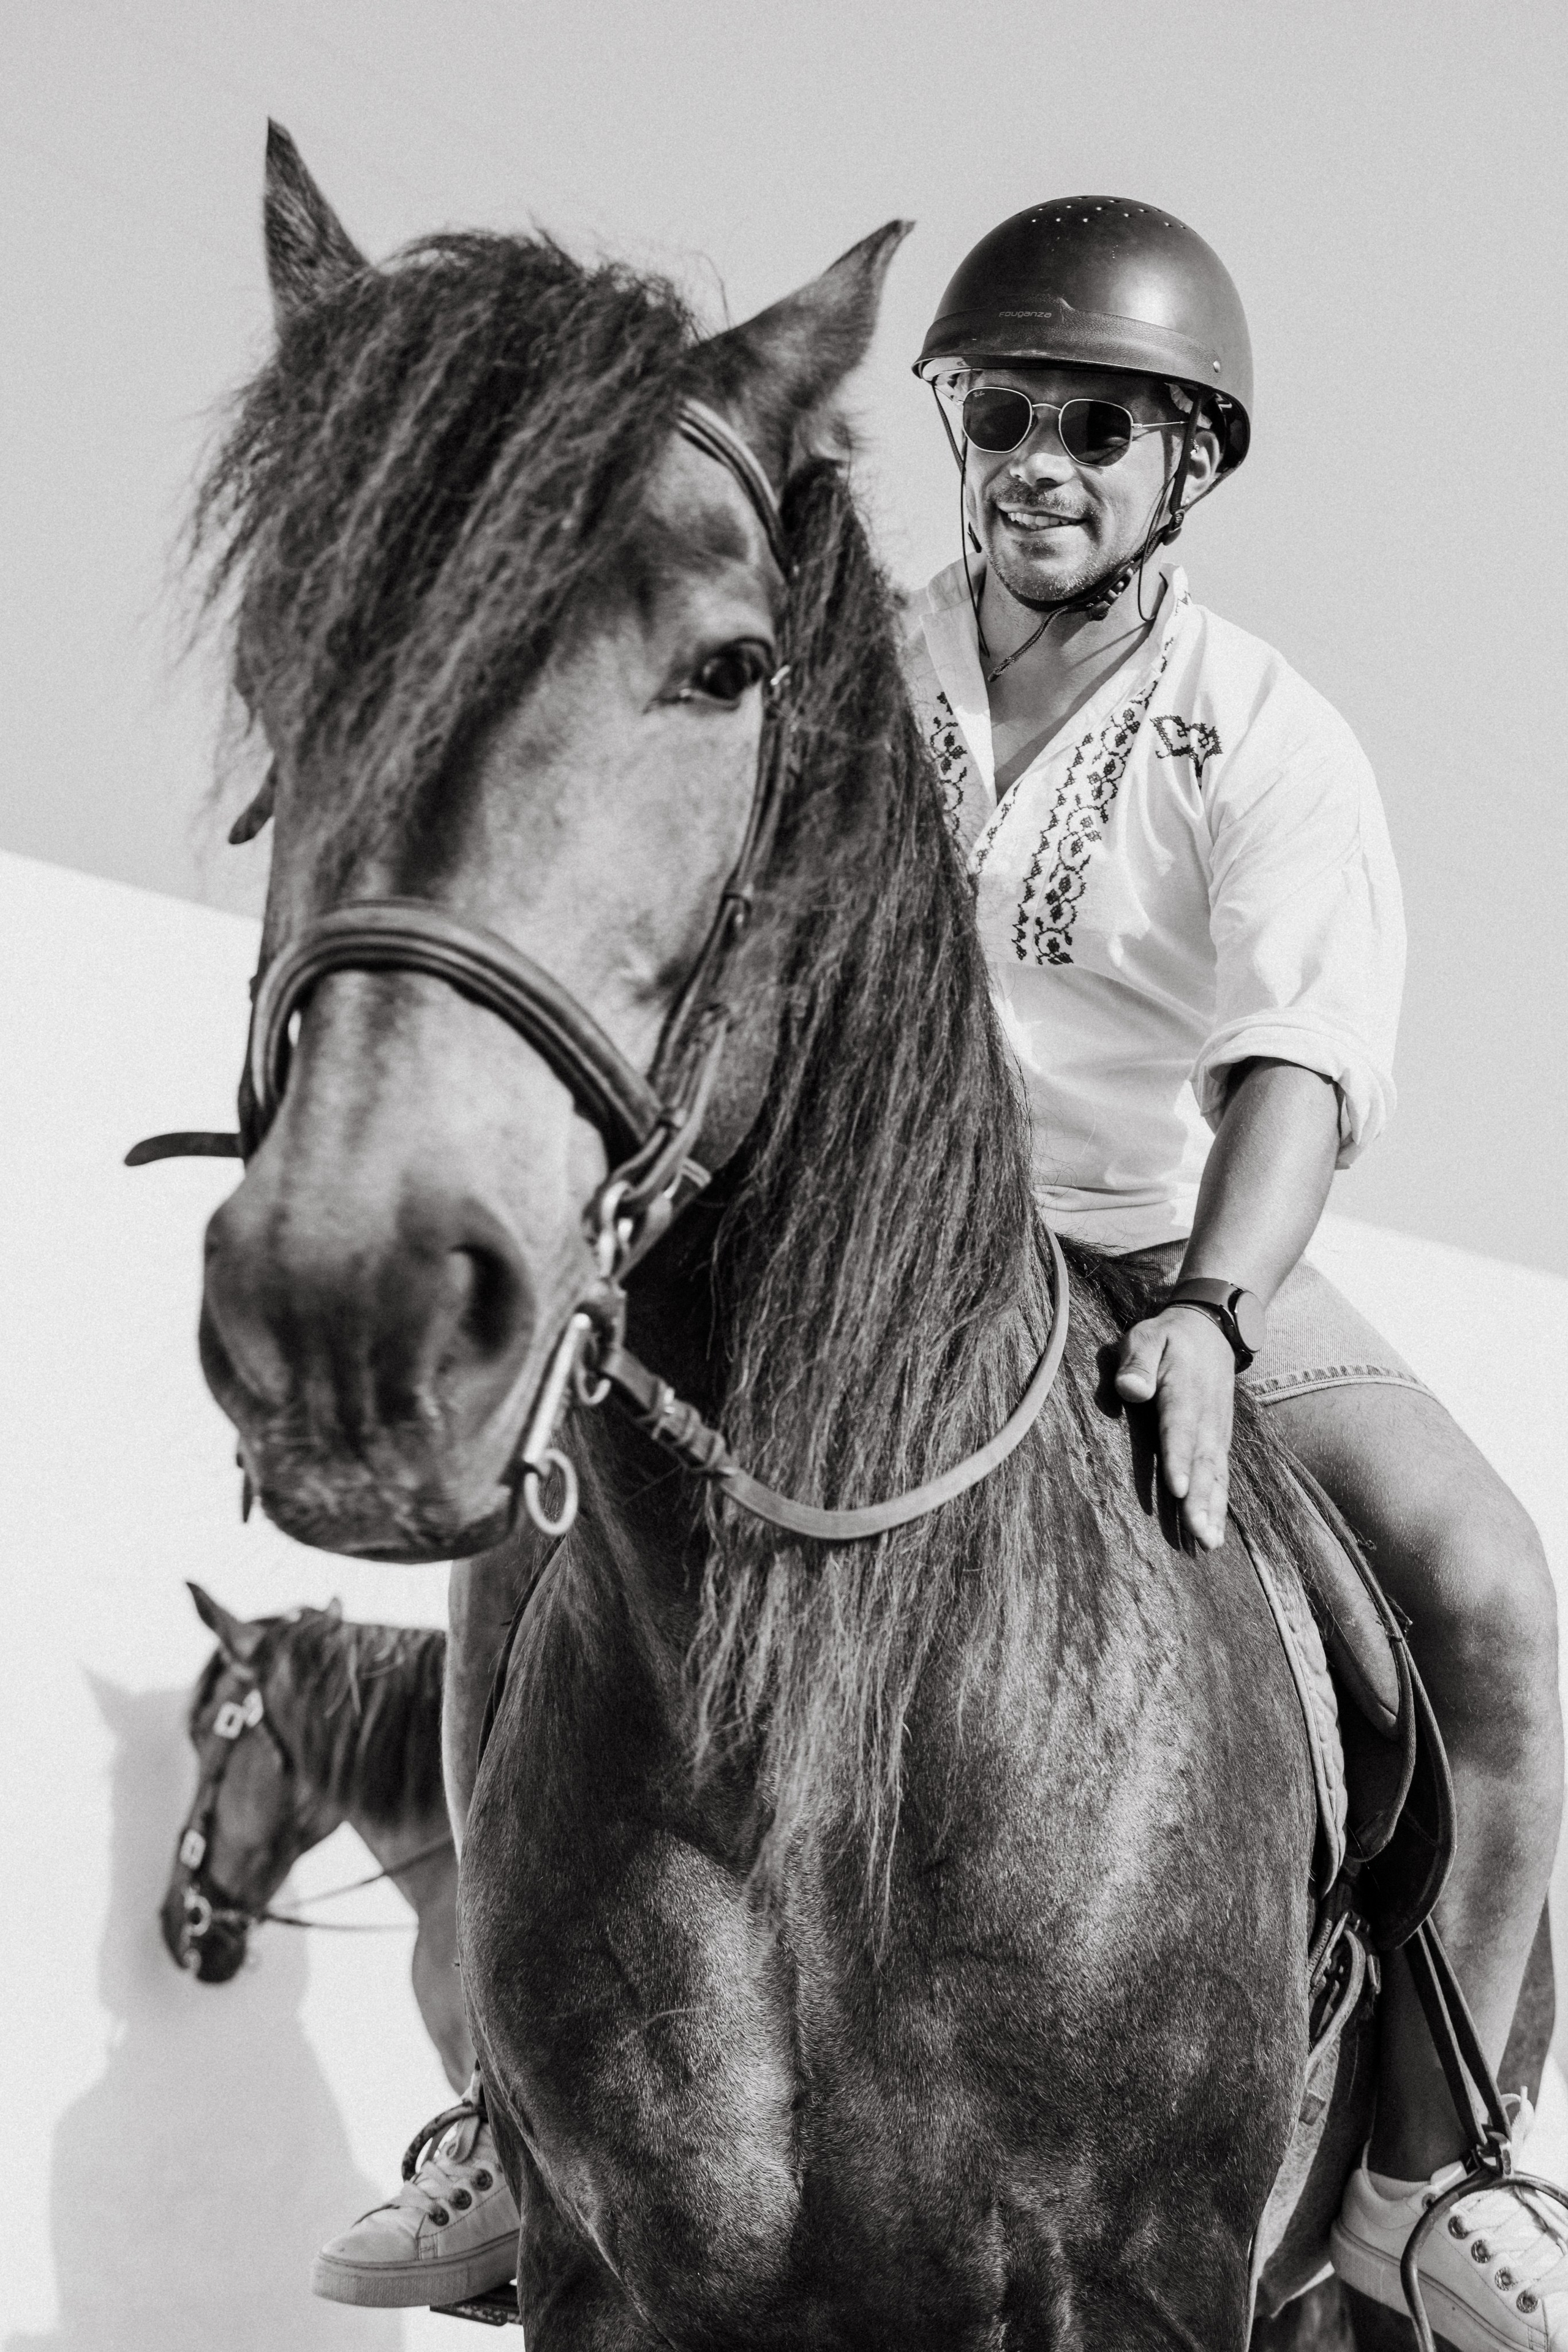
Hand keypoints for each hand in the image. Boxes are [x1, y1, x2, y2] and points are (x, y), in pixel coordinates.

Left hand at [1113, 1307, 1236, 1550]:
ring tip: (1208, 1542)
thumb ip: (1138, 1360)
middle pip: (1202, 1460)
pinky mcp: (1219, 1440)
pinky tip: (1214, 1534)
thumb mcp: (1147, 1335)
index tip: (1178, 1488)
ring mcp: (1216, 1429)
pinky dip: (1220, 1504)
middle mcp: (1206, 1415)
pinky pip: (1221, 1474)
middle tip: (1196, 1533)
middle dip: (1201, 1498)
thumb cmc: (1168, 1337)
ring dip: (1213, 1509)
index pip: (1180, 1427)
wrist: (1211, 1331)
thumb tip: (1130, 1389)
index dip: (1179, 1458)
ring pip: (1215, 1473)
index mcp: (1184, 1390)